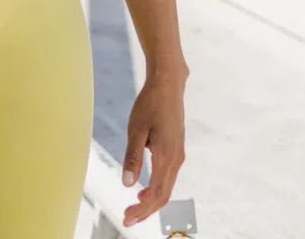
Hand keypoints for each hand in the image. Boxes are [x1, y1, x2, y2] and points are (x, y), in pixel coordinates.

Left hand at [120, 66, 185, 228]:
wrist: (168, 85)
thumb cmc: (150, 104)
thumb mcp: (136, 130)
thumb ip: (133, 158)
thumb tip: (128, 184)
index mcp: (166, 157)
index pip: (156, 194)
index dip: (142, 210)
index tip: (127, 220)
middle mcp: (176, 159)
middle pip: (163, 195)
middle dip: (145, 210)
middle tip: (126, 218)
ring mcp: (178, 155)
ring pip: (166, 187)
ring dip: (150, 200)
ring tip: (132, 207)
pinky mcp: (176, 150)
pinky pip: (167, 176)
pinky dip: (156, 188)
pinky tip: (143, 190)